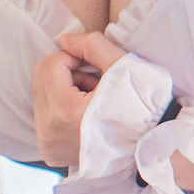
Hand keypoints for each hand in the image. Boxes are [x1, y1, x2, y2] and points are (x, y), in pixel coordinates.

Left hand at [33, 29, 132, 168]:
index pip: (51, 65)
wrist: (153, 146)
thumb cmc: (143, 105)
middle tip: (96, 86)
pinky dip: (63, 110)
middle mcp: (50, 131)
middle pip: (41, 79)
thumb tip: (62, 40)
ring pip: (41, 97)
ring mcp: (48, 144)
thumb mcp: (124, 66)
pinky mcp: (50, 152)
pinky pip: (44, 117)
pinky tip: (86, 117)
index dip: (76, 59)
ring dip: (66, 92)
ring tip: (94, 102)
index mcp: (66, 110)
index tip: (98, 71)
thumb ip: (91, 45)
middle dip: (69, 75)